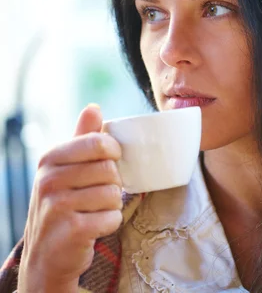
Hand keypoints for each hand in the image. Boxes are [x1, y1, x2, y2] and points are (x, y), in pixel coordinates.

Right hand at [17, 104, 122, 292]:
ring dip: (111, 206)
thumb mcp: (66, 168)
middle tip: (97, 195)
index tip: (110, 162)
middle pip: (110, 170)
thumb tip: (93, 107)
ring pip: (114, 194)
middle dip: (112, 185)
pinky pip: (112, 217)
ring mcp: (57, 206)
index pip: (99, 143)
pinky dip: (110, 224)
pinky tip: (93, 227)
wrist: (47, 254)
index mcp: (50, 159)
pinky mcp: (71, 230)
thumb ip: (82, 138)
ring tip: (93, 212)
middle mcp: (49, 180)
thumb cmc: (62, 205)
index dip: (114, 153)